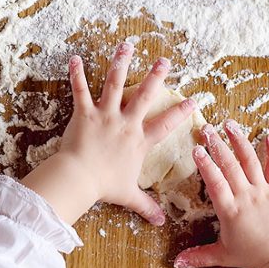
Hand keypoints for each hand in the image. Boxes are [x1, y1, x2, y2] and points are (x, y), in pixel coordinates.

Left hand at [21, 42, 196, 226]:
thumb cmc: (104, 186)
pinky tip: (75, 57)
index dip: (180, 113)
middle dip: (156, 76)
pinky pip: (80, 90)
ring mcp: (105, 115)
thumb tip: (161, 222)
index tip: (192, 101)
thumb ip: (146, 206)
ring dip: (121, 63)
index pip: (165, 125)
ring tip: (126, 45)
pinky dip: (76, 73)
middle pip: (144, 95)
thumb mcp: (129, 196)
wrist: (80, 179)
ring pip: (115, 84)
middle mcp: (125, 123)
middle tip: (165, 60)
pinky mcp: (85, 113)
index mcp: (138, 141)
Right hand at [173, 120, 268, 267]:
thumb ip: (199, 256)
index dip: (206, 166)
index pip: (216, 184)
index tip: (197, 149)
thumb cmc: (251, 255)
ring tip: (229, 124)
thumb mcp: (222, 255)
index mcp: (230, 211)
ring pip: (250, 162)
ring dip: (239, 141)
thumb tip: (176, 262)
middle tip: (206, 129)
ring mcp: (263, 191)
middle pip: (230, 167)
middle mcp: (246, 197)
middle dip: (217, 145)